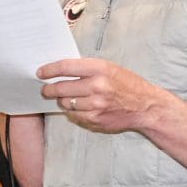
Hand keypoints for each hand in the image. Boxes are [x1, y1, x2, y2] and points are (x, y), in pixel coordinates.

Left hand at [37, 57, 168, 134]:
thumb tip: (60, 70)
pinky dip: (73, 111)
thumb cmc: (127, 84)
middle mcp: (97, 85)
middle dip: (49, 89)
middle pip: (61, 87)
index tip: (40, 72)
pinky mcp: (95, 118)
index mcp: (100, 69)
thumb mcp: (110, 69)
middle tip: (45, 90)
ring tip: (65, 98)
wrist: (146, 106)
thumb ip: (87, 69)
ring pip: (65, 102)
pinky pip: (74, 114)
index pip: (66, 67)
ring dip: (62, 101)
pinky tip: (79, 107)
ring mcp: (95, 104)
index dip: (49, 70)